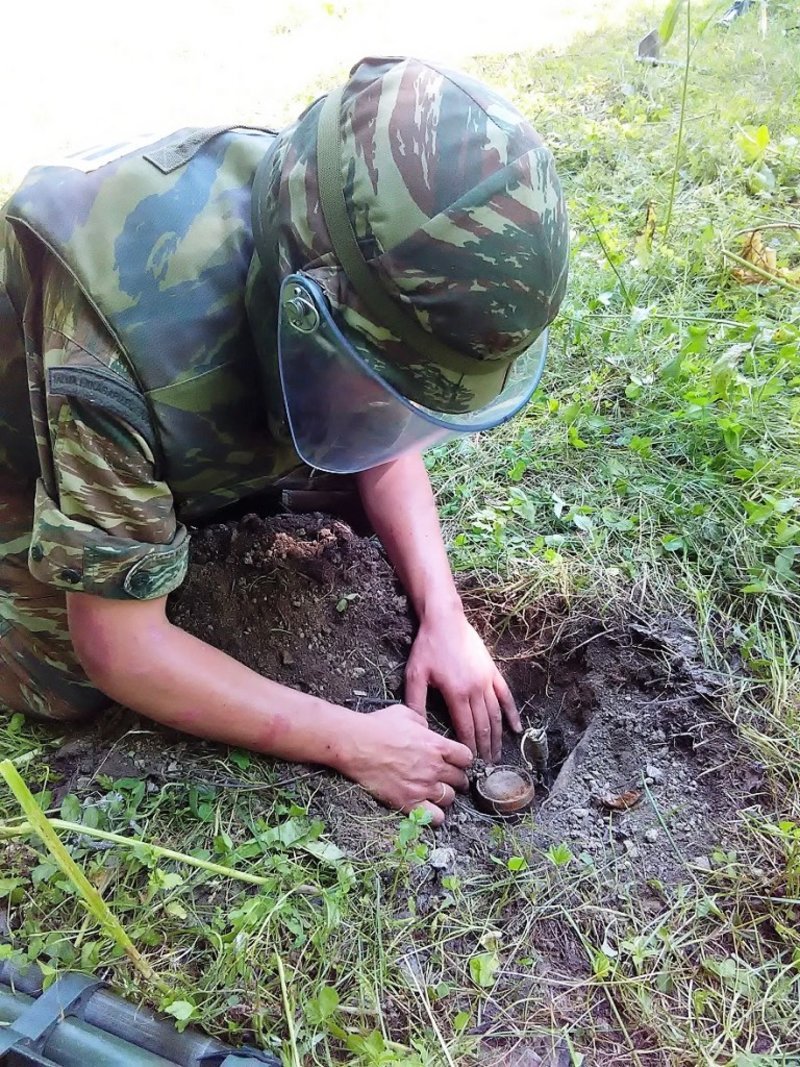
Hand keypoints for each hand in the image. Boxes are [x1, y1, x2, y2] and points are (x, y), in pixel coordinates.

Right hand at [338, 703, 471, 825]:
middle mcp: (435, 767)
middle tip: (447, 778)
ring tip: (435, 792)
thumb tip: (427, 729)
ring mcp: (423, 787)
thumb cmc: (377, 726)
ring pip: (450, 798)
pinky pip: (435, 817)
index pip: (466, 758)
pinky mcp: (409, 802)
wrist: (355, 744)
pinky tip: (427, 808)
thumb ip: (423, 722)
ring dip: (445, 795)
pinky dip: (435, 815)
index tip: (455, 761)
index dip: (461, 760)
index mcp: (437, 745)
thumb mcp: (405, 713)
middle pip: (460, 779)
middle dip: (456, 778)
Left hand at [404, 611, 520, 762]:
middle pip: (483, 725)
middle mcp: (475, 690)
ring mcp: (487, 680)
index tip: (470, 764)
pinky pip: (505, 696)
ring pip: (496, 714)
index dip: (469, 748)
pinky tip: (517, 728)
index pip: (465, 728)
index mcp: (456, 694)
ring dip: (498, 736)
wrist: (445, 619)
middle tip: (487, 767)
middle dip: (485, 748)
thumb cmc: (427, 646)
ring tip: (498, 754)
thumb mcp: (415, 675)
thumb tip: (418, 728)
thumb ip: (415, 703)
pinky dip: (511, 713)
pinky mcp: (493, 672)